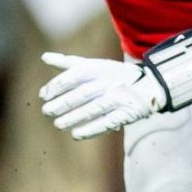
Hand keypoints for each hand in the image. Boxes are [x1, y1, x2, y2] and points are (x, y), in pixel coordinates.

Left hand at [38, 52, 163, 139]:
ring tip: (57, 124)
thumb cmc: (112, 75)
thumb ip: (68, 63)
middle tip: (46, 111)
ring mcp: (119, 98)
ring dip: (73, 118)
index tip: (44, 95)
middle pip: (82, 94)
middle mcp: (109, 82)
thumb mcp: (93, 65)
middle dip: (62, 103)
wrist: (148, 85)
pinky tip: (76, 134)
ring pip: (93, 109)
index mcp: (99, 69)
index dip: (57, 86)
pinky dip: (91, 130)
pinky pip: (107, 122)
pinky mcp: (127, 113)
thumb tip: (44, 57)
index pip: (74, 76)